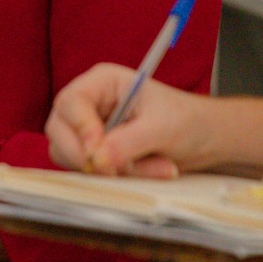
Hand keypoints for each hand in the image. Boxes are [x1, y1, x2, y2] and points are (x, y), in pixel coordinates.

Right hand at [46, 66, 210, 176]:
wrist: (203, 139)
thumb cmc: (186, 120)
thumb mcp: (161, 127)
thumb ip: (128, 141)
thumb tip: (97, 160)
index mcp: (102, 83)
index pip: (72, 102)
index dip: (80, 127)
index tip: (97, 153)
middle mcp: (89, 104)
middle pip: (58, 129)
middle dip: (84, 154)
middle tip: (113, 171)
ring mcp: (88, 130)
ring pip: (69, 154)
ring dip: (106, 170)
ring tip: (150, 168)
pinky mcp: (94, 153)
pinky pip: (87, 171)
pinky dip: (114, 178)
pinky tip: (146, 171)